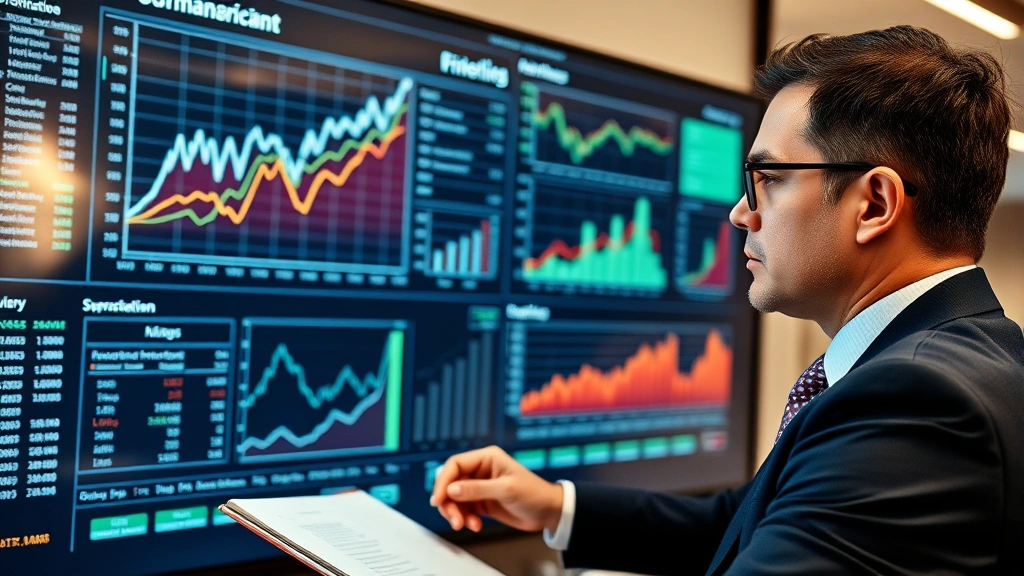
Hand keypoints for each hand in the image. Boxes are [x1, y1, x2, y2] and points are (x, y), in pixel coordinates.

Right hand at [430, 445, 562, 533]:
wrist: (548, 512)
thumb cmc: (533, 494)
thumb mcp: (505, 490)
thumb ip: (476, 489)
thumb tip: (451, 490)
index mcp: (486, 458)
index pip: (455, 464)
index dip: (443, 481)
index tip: (438, 500)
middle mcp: (480, 470)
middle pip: (451, 483)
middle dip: (449, 503)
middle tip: (455, 520)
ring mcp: (480, 487)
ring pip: (455, 499)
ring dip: (457, 513)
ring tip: (467, 525)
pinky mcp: (482, 502)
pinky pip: (464, 509)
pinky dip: (465, 519)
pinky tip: (475, 525)